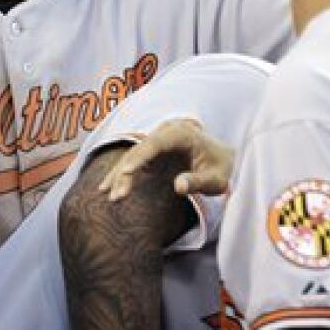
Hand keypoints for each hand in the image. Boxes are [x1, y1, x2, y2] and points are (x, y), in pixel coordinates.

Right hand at [98, 118, 233, 201]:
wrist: (222, 159)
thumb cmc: (220, 168)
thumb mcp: (216, 179)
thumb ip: (197, 182)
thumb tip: (178, 186)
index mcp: (182, 133)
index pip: (156, 143)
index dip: (140, 157)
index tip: (126, 172)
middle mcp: (165, 132)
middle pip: (139, 150)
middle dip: (125, 172)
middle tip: (116, 196)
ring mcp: (156, 139)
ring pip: (132, 155)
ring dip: (119, 175)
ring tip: (109, 196)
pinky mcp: (151, 150)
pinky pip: (133, 160)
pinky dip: (121, 174)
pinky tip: (106, 187)